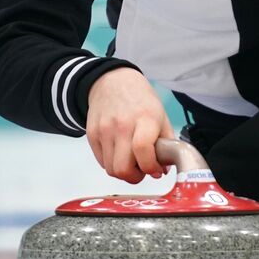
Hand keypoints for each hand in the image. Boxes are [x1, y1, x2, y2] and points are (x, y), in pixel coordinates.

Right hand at [85, 68, 176, 183]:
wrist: (112, 82)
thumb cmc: (140, 99)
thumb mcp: (162, 116)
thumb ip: (166, 143)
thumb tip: (163, 169)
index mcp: (145, 118)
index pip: (143, 149)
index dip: (150, 167)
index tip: (156, 170)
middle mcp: (122, 125)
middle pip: (123, 167)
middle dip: (135, 177)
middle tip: (142, 171)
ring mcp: (104, 130)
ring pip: (111, 169)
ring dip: (124, 173)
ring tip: (132, 162)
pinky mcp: (92, 135)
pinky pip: (101, 162)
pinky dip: (112, 164)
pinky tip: (121, 154)